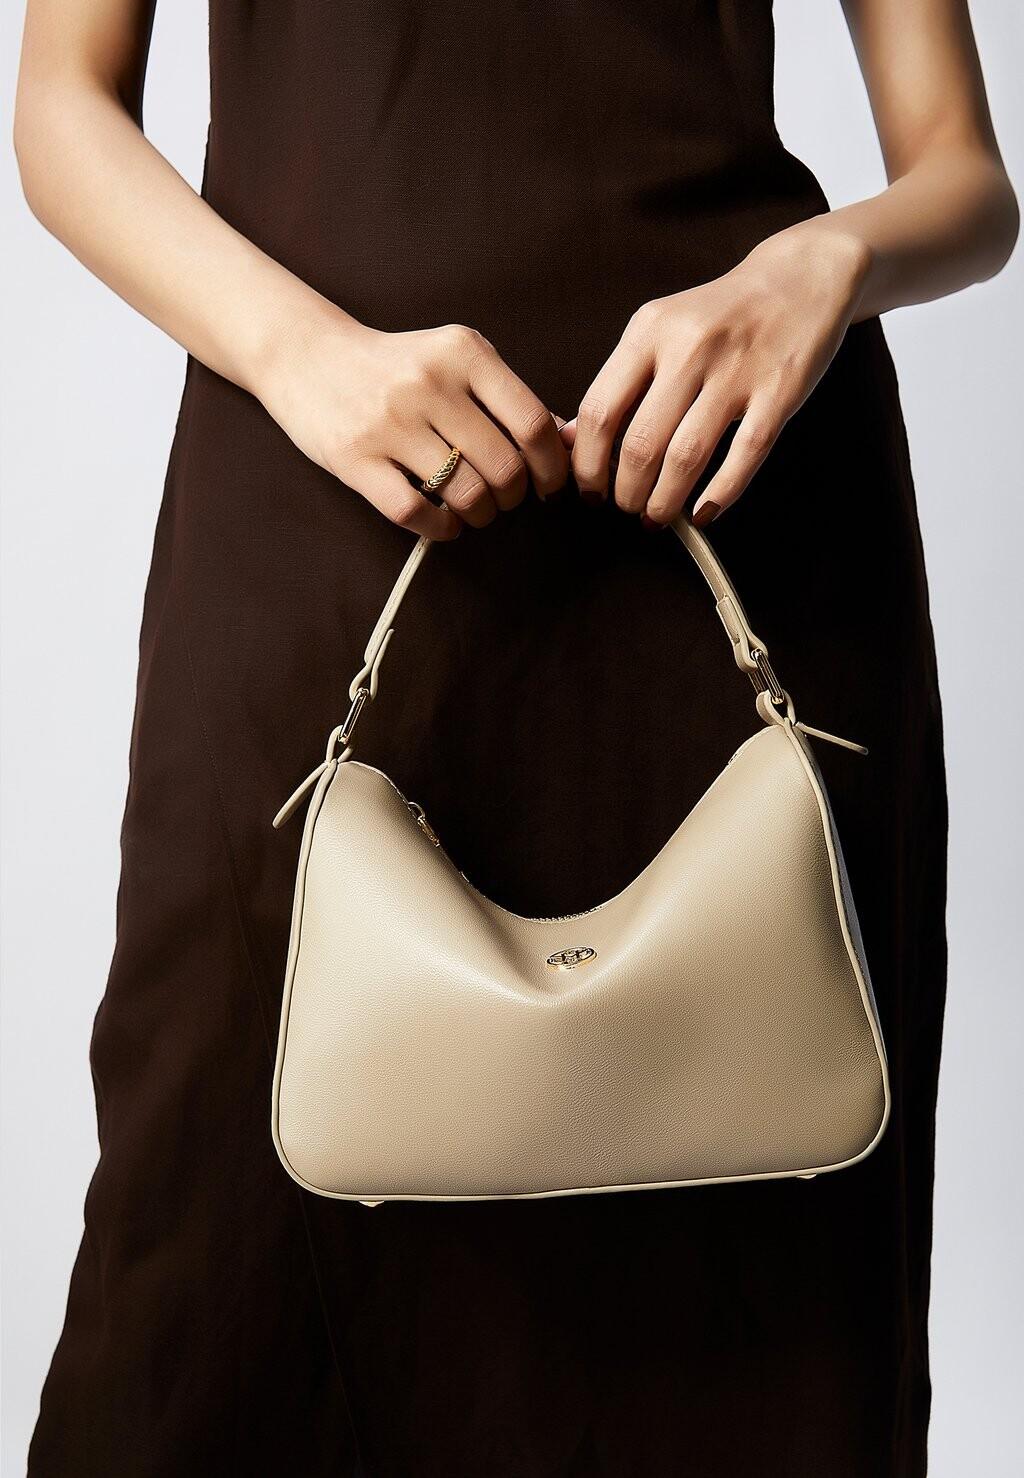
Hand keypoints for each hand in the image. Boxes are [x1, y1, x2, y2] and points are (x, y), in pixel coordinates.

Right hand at [257, 310, 569, 539]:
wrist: (307, 355)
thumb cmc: (397, 365)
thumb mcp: (455, 359)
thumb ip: (507, 395)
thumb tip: (566, 440)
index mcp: (462, 352)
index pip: (531, 423)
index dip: (551, 466)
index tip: (548, 484)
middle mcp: (428, 383)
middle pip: (504, 466)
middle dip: (514, 496)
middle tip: (504, 497)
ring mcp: (389, 422)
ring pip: (464, 493)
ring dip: (479, 514)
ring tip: (474, 509)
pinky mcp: (355, 458)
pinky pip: (415, 512)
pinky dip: (440, 528)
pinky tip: (443, 522)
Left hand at [566, 224, 870, 526]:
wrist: (799, 279)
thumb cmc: (718, 316)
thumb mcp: (659, 329)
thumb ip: (619, 381)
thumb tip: (572, 441)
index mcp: (649, 330)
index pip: (600, 410)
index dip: (588, 463)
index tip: (590, 490)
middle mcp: (689, 348)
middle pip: (641, 442)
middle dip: (626, 490)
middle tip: (627, 507)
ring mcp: (737, 370)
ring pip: (686, 455)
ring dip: (665, 499)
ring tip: (657, 516)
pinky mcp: (778, 391)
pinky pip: (743, 455)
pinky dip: (719, 494)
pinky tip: (703, 513)